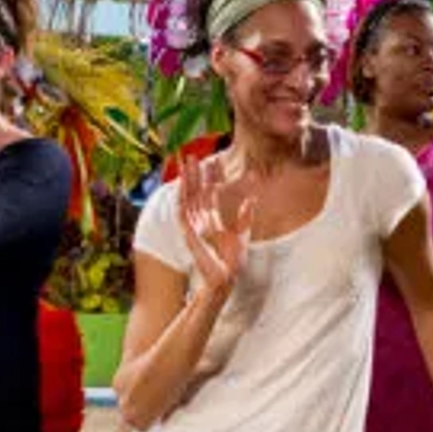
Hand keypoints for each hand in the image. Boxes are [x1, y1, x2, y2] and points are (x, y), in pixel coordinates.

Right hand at [178, 155, 256, 293]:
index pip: (212, 193)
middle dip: (196, 173)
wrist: (225, 276)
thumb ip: (245, 216)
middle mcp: (201, 219)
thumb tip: (252, 198)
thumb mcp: (242, 234)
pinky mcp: (188, 233)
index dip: (213, 177)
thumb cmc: (233, 259)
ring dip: (187, 180)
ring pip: (188, 197)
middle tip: (194, 154)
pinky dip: (181, 198)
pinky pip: (182, 212)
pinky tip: (181, 185)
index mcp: (213, 218)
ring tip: (187, 162)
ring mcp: (193, 225)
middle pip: (197, 191)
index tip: (215, 160)